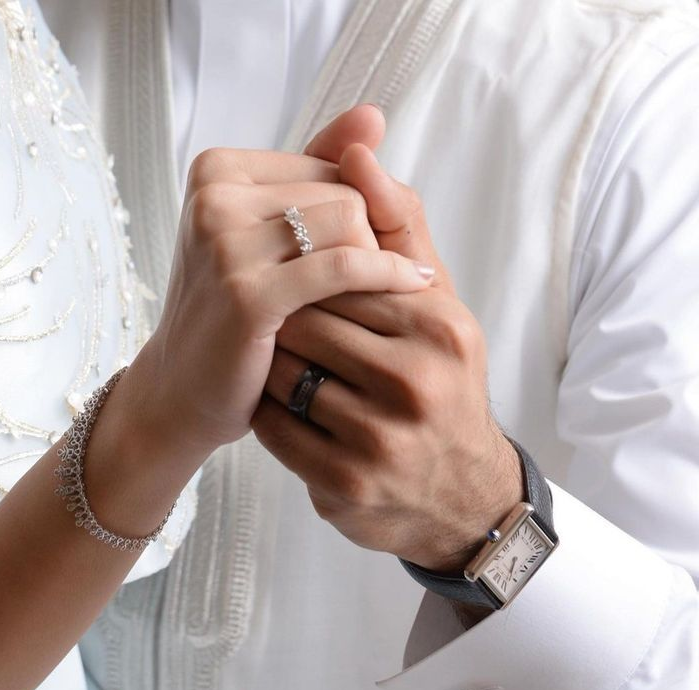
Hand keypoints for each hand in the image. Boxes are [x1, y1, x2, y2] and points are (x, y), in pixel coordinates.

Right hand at [130, 106, 433, 458]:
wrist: (183, 391)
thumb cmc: (233, 317)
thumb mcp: (269, 239)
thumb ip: (316, 175)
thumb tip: (373, 116)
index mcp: (217, 170)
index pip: (328, 167)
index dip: (359, 216)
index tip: (366, 256)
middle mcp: (214, 195)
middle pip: (343, 190)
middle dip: (369, 239)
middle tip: (368, 287)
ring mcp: (224, 241)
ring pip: (348, 220)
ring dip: (375, 261)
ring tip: (369, 298)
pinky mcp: (246, 291)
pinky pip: (344, 265)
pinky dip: (386, 275)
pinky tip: (409, 287)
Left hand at [253, 123, 522, 571]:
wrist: (465, 496)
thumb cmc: (442, 382)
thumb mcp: (438, 303)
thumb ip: (399, 224)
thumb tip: (357, 147)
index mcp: (441, 328)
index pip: (343, 272)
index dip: (308, 274)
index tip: (296, 278)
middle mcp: (417, 384)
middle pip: (307, 322)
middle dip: (287, 317)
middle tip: (281, 320)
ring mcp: (381, 441)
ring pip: (285, 375)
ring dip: (272, 363)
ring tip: (282, 361)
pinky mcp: (347, 485)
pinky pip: (276, 431)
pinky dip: (269, 412)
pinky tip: (283, 407)